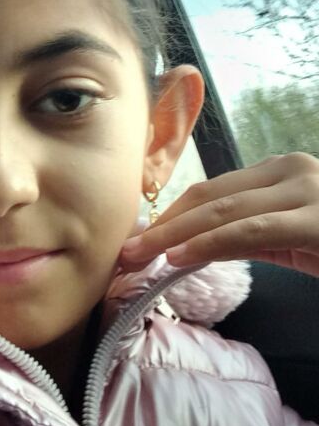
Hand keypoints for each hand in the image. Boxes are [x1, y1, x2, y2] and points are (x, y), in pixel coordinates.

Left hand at [120, 153, 318, 276]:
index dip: (171, 214)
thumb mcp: (290, 236)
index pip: (212, 190)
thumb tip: (191, 245)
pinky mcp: (316, 221)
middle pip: (210, 196)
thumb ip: (245, 234)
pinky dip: (210, 243)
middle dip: (163, 224)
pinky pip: (252, 231)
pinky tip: (179, 256)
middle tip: (126, 250)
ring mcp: (305, 191)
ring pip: (224, 210)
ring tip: (140, 254)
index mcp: (280, 171)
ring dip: (174, 234)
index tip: (139, 238)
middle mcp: (290, 170)